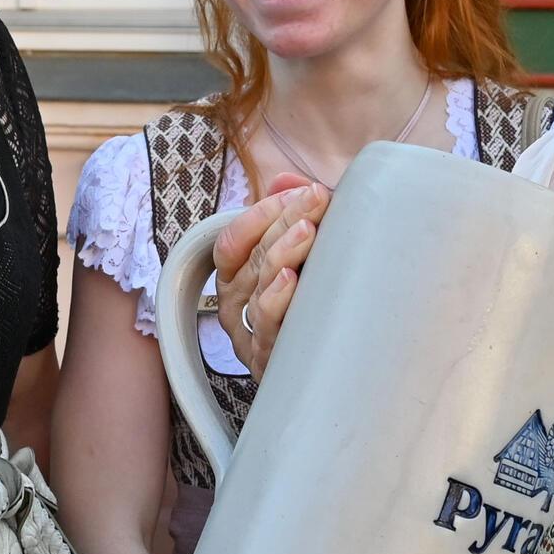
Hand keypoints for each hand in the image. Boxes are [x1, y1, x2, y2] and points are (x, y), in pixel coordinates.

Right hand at [214, 175, 328, 379]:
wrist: (320, 373)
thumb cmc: (306, 310)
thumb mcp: (297, 258)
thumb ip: (288, 216)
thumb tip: (285, 180)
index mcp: (234, 277)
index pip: (234, 239)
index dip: (262, 213)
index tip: (302, 192)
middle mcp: (233, 302)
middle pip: (253, 254)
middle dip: (286, 220)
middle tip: (318, 198)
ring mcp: (246, 331)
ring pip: (259, 283)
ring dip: (284, 251)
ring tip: (309, 229)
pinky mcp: (265, 358)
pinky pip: (264, 323)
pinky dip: (276, 298)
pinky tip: (291, 279)